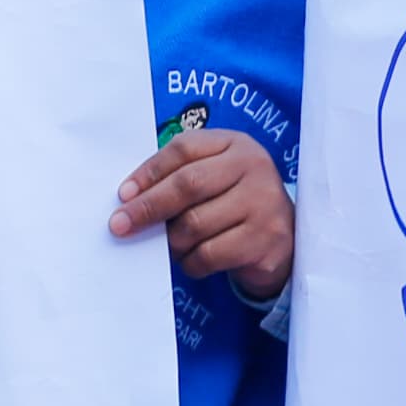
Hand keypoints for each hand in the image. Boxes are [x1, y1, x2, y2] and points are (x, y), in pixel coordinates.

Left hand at [113, 128, 295, 301]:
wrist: (285, 239)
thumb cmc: (234, 203)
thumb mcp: (213, 178)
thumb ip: (178, 177)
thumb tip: (130, 201)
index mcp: (235, 143)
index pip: (183, 148)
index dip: (149, 171)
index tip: (123, 194)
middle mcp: (255, 167)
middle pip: (188, 184)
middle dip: (148, 207)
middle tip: (120, 225)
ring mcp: (264, 203)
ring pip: (195, 224)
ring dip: (172, 241)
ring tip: (173, 245)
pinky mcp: (266, 239)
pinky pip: (209, 254)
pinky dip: (190, 262)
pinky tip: (193, 260)